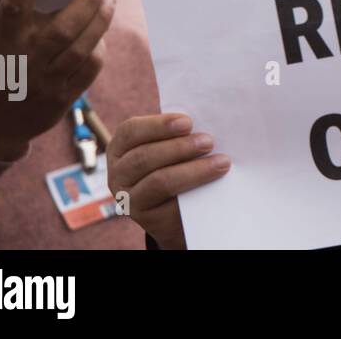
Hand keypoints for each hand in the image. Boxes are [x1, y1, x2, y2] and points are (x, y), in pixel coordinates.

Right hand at [0, 0, 114, 160]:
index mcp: (0, 43)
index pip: (14, 6)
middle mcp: (25, 61)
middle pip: (64, 26)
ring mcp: (46, 81)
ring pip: (84, 45)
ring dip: (102, 17)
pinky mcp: (63, 97)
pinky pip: (91, 67)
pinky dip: (100, 46)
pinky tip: (101, 29)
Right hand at [108, 113, 230, 248]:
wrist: (179, 208)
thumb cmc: (176, 163)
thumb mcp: (169, 146)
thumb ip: (178, 134)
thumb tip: (206, 120)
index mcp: (120, 148)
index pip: (131, 131)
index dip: (159, 125)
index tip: (188, 122)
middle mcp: (118, 174)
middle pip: (145, 157)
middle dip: (180, 147)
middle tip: (209, 142)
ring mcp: (130, 199)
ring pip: (159, 181)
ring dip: (194, 170)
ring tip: (222, 162)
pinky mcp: (147, 219)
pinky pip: (171, 205)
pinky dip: (194, 190)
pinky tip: (214, 181)